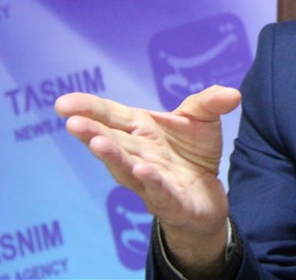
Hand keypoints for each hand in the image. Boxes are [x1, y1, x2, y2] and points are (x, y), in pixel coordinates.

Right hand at [55, 85, 240, 271]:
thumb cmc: (192, 153)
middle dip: (92, 133)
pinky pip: (159, 192)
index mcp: (141, 131)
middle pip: (113, 143)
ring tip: (98, 143)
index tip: (63, 103)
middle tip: (73, 122)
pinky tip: (143, 171)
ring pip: (127, 169)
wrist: (207, 196)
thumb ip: (211, 103)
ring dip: (113, 158)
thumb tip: (232, 94)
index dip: (88, 109)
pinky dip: (151, 182)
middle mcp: (139, 155)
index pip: (112, 117)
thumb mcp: (203, 120)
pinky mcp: (171, 203)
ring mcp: (151, 181)